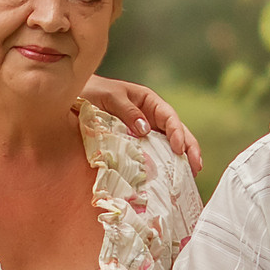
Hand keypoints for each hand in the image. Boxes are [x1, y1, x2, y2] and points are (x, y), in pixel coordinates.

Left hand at [81, 75, 203, 174]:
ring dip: (180, 159)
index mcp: (148, 101)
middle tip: (197, 167)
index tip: (179, 148)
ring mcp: (144, 131)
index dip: (177, 132)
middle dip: (189, 148)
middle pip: (176, 132)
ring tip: (191, 175)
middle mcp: (150, 117)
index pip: (169, 117)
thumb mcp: (110, 97)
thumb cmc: (92, 92)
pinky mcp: (134, 144)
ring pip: (168, 144)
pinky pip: (152, 153)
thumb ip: (127, 111)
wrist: (72, 98)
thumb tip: (145, 130)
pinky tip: (169, 177)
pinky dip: (163, 164)